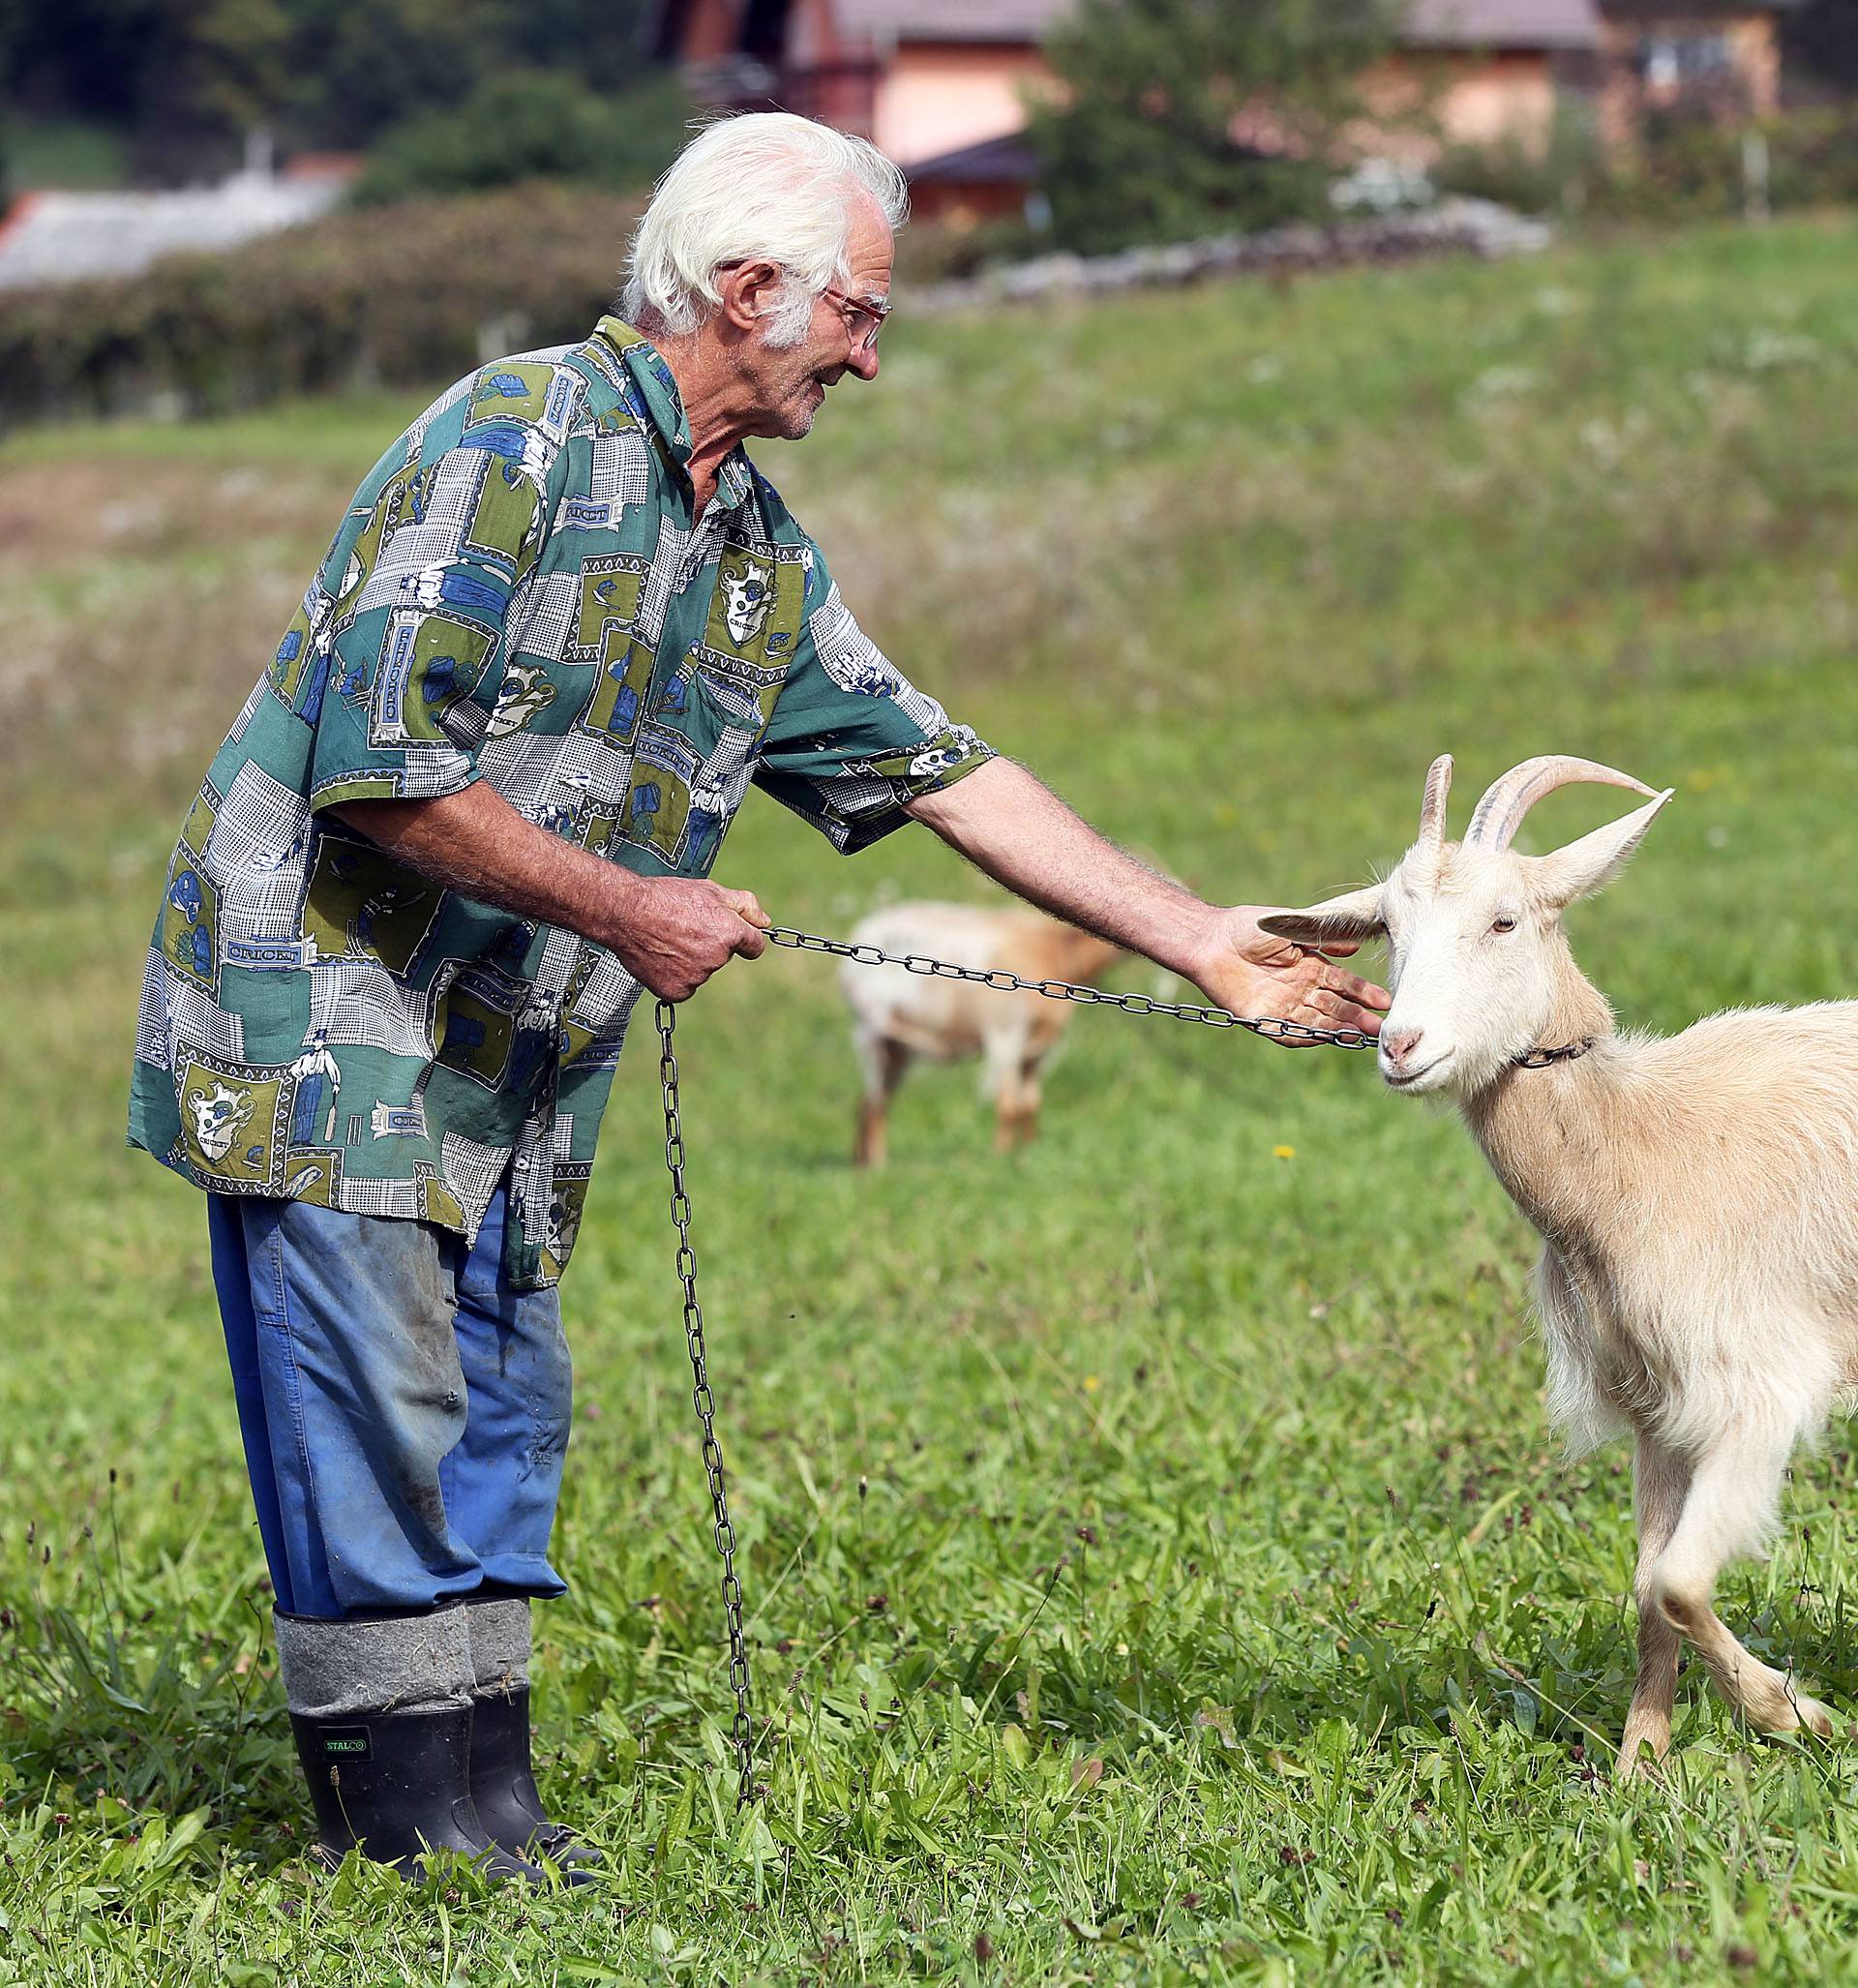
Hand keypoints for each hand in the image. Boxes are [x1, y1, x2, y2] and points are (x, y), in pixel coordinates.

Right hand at [607, 877, 769, 1001]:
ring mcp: (696, 977)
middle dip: (709, 943)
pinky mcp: (677, 991)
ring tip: (667, 939)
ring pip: (702, 970)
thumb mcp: (711, 890)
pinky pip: (684, 986)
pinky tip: (661, 956)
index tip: (728, 933)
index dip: (743, 938)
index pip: (754, 946)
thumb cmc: (666, 898)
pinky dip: (675, 975)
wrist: (625, 913)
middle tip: (684, 927)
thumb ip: (745, 906)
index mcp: (730, 933)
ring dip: (690, 959)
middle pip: (723, 956)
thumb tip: (764, 922)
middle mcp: (717, 958)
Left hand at [1189, 906, 1388, 1046]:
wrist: (1211, 940)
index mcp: (1309, 966)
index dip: (1363, 992)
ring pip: (1317, 1021)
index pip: (1343, 983)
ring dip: (1339, 1028)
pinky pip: (1288, 1032)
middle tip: (1380, 1026)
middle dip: (1357, 1015)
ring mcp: (1282, 1004)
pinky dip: (1307, 1035)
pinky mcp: (1262, 1018)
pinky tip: (1325, 1037)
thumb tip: (1353, 947)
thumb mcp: (1291, 927)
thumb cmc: (1249, 927)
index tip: (1383, 1000)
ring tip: (1361, 1033)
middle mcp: (1300, 988)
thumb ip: (1322, 938)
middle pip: (1334, 1007)